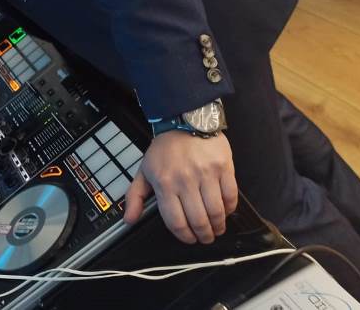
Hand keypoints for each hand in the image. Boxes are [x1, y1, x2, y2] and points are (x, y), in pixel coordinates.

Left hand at [122, 131, 238, 243]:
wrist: (184, 120)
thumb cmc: (165, 148)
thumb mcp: (144, 170)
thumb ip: (135, 196)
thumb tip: (129, 220)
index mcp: (164, 183)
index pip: (175, 221)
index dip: (184, 236)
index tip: (189, 239)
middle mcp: (185, 180)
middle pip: (198, 220)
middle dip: (203, 235)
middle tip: (205, 238)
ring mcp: (206, 174)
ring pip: (216, 212)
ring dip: (218, 226)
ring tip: (216, 229)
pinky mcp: (224, 167)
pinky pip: (230, 196)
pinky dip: (229, 209)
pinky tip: (225, 211)